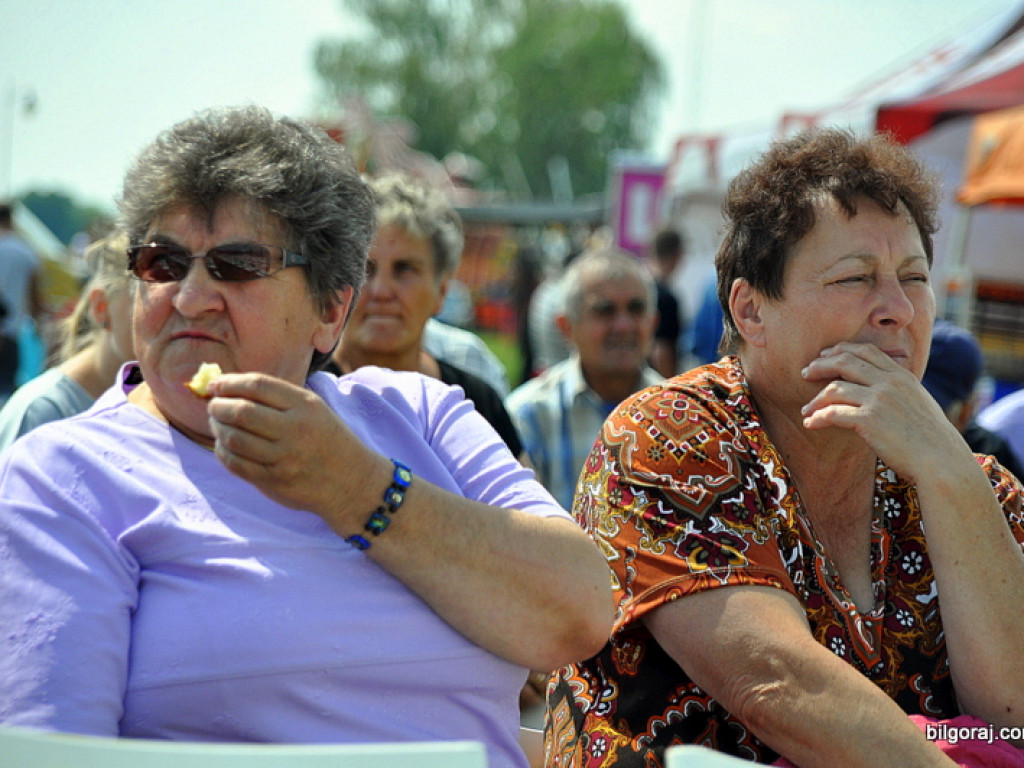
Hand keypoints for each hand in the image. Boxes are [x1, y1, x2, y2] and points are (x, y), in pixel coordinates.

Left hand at [203, 372, 377, 519]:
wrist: (352, 481)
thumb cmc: (327, 440)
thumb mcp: (314, 409)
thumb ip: (278, 398)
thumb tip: (229, 387)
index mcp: (306, 405)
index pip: (258, 385)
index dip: (229, 382)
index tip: (215, 385)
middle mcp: (296, 429)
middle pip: (242, 411)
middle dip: (218, 406)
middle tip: (212, 406)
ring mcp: (285, 457)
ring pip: (234, 438)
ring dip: (217, 429)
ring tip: (217, 425)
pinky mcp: (275, 481)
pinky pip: (237, 464)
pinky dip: (223, 452)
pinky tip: (224, 446)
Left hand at [799, 341, 966, 480]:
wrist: (942, 461)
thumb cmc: (931, 439)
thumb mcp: (919, 403)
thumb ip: (898, 391)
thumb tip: (878, 390)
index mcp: (902, 376)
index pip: (866, 351)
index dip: (842, 350)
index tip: (825, 355)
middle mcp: (889, 382)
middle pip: (845, 361)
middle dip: (820, 365)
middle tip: (806, 373)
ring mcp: (879, 399)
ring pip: (834, 388)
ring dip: (815, 400)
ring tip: (806, 410)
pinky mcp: (869, 420)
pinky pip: (833, 413)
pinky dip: (817, 418)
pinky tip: (810, 424)